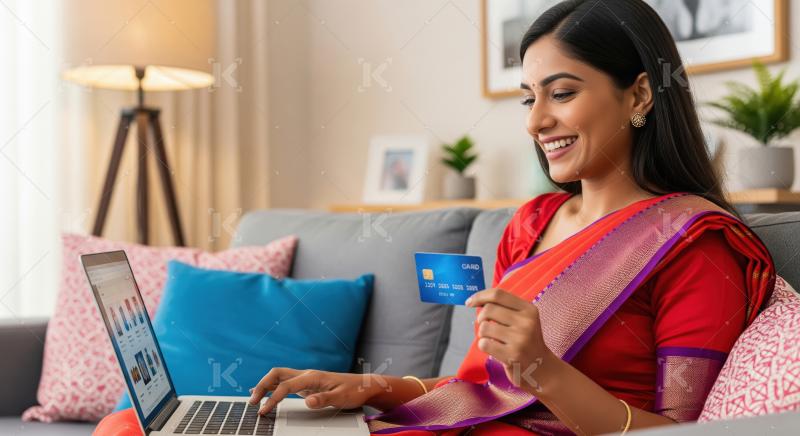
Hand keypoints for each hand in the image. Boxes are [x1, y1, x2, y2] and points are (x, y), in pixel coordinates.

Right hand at [248, 368, 378, 414]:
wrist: (364, 386)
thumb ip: (324, 399)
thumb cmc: (354, 391)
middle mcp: (307, 374)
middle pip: (277, 374)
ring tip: (253, 398)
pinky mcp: (307, 384)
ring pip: (279, 376)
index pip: (286, 386)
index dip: (273, 398)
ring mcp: (306, 378)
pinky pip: (285, 382)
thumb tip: (308, 401)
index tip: (264, 410)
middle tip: (252, 402)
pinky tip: (266, 392)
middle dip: (262, 386)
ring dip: (265, 385)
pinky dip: (273, 386)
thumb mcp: (341, 397)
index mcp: (312, 377)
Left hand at [465, 288, 554, 392]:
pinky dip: (483, 345)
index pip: (498, 294)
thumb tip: (474, 301)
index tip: (469, 302)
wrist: (541, 367)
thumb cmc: (525, 341)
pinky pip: (484, 343)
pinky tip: (493, 349)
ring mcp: (520, 339)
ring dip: (483, 334)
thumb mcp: (523, 320)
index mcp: (529, 309)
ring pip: (484, 327)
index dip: (480, 296)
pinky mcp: (512, 355)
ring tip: (493, 340)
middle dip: (481, 318)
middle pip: (488, 309)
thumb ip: (503, 308)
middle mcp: (526, 322)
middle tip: (486, 327)